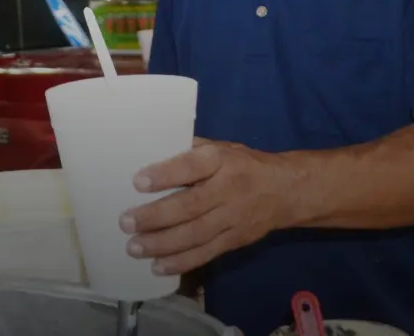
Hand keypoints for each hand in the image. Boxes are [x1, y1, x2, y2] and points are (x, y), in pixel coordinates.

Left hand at [120, 138, 295, 275]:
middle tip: (126, 223)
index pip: (192, 166)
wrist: (286, 191)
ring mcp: (233, 219)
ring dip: (163, 244)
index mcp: (221, 161)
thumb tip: (149, 152)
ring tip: (134, 248)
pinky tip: (158, 266)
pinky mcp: (235, 241)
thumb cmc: (242, 164)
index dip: (166, 175)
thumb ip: (189, 151)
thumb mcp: (220, 147)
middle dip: (156, 217)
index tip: (138, 182)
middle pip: (190, 206)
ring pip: (196, 235)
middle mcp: (228, 190)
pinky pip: (206, 253)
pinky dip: (182, 262)